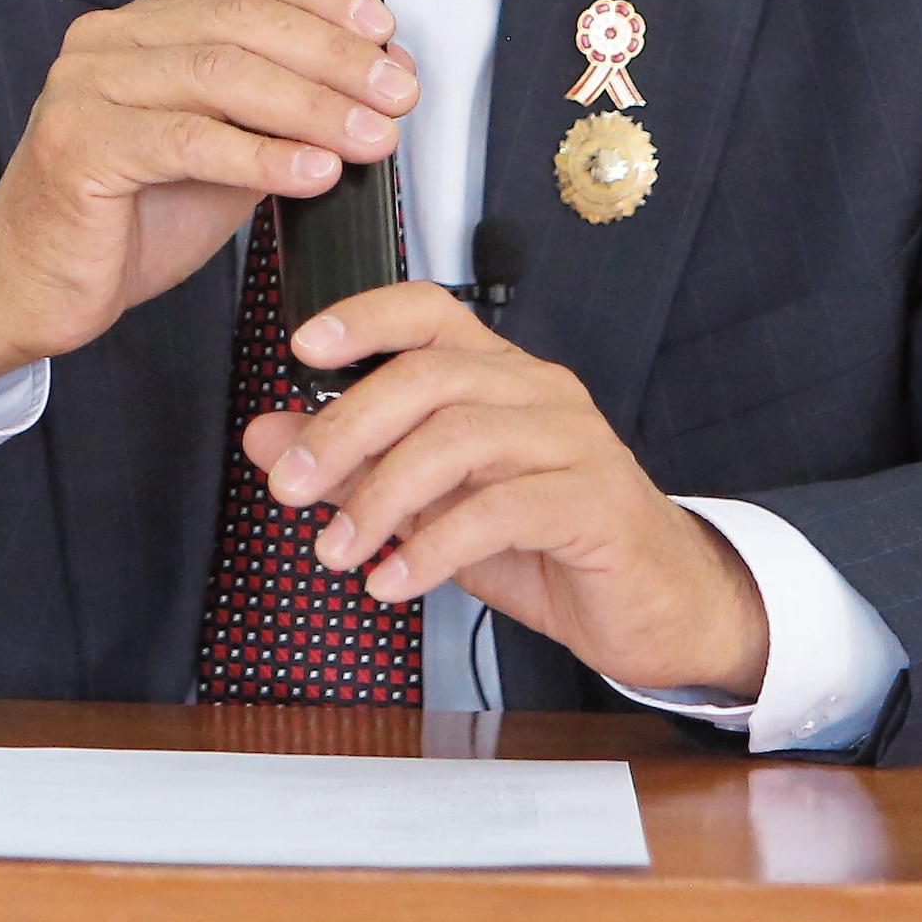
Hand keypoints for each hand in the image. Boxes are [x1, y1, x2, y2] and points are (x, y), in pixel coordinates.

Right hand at [0, 0, 415, 406]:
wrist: (32, 288)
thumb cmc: (126, 223)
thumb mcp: (221, 154)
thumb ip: (278, 113)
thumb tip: (376, 85)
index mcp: (142, 26)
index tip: (384, 31)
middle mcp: (108, 40)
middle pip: (242, 18)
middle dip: (336, 56)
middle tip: (398, 95)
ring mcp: (85, 89)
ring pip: (221, 72)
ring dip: (313, 105)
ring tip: (374, 138)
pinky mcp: (78, 147)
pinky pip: (188, 140)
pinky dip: (263, 156)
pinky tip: (314, 173)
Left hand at [245, 284, 768, 700]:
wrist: (653, 609)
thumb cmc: (544, 547)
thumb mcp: (433, 506)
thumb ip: (355, 465)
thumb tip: (268, 438)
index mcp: (501, 375)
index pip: (430, 312)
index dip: (364, 317)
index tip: (300, 346)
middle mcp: (540, 392)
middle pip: (428, 377)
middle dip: (345, 430)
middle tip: (289, 486)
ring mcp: (574, 443)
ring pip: (458, 441)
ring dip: (380, 499)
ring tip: (335, 552)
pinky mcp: (594, 503)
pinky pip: (498, 512)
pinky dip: (432, 549)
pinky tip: (391, 583)